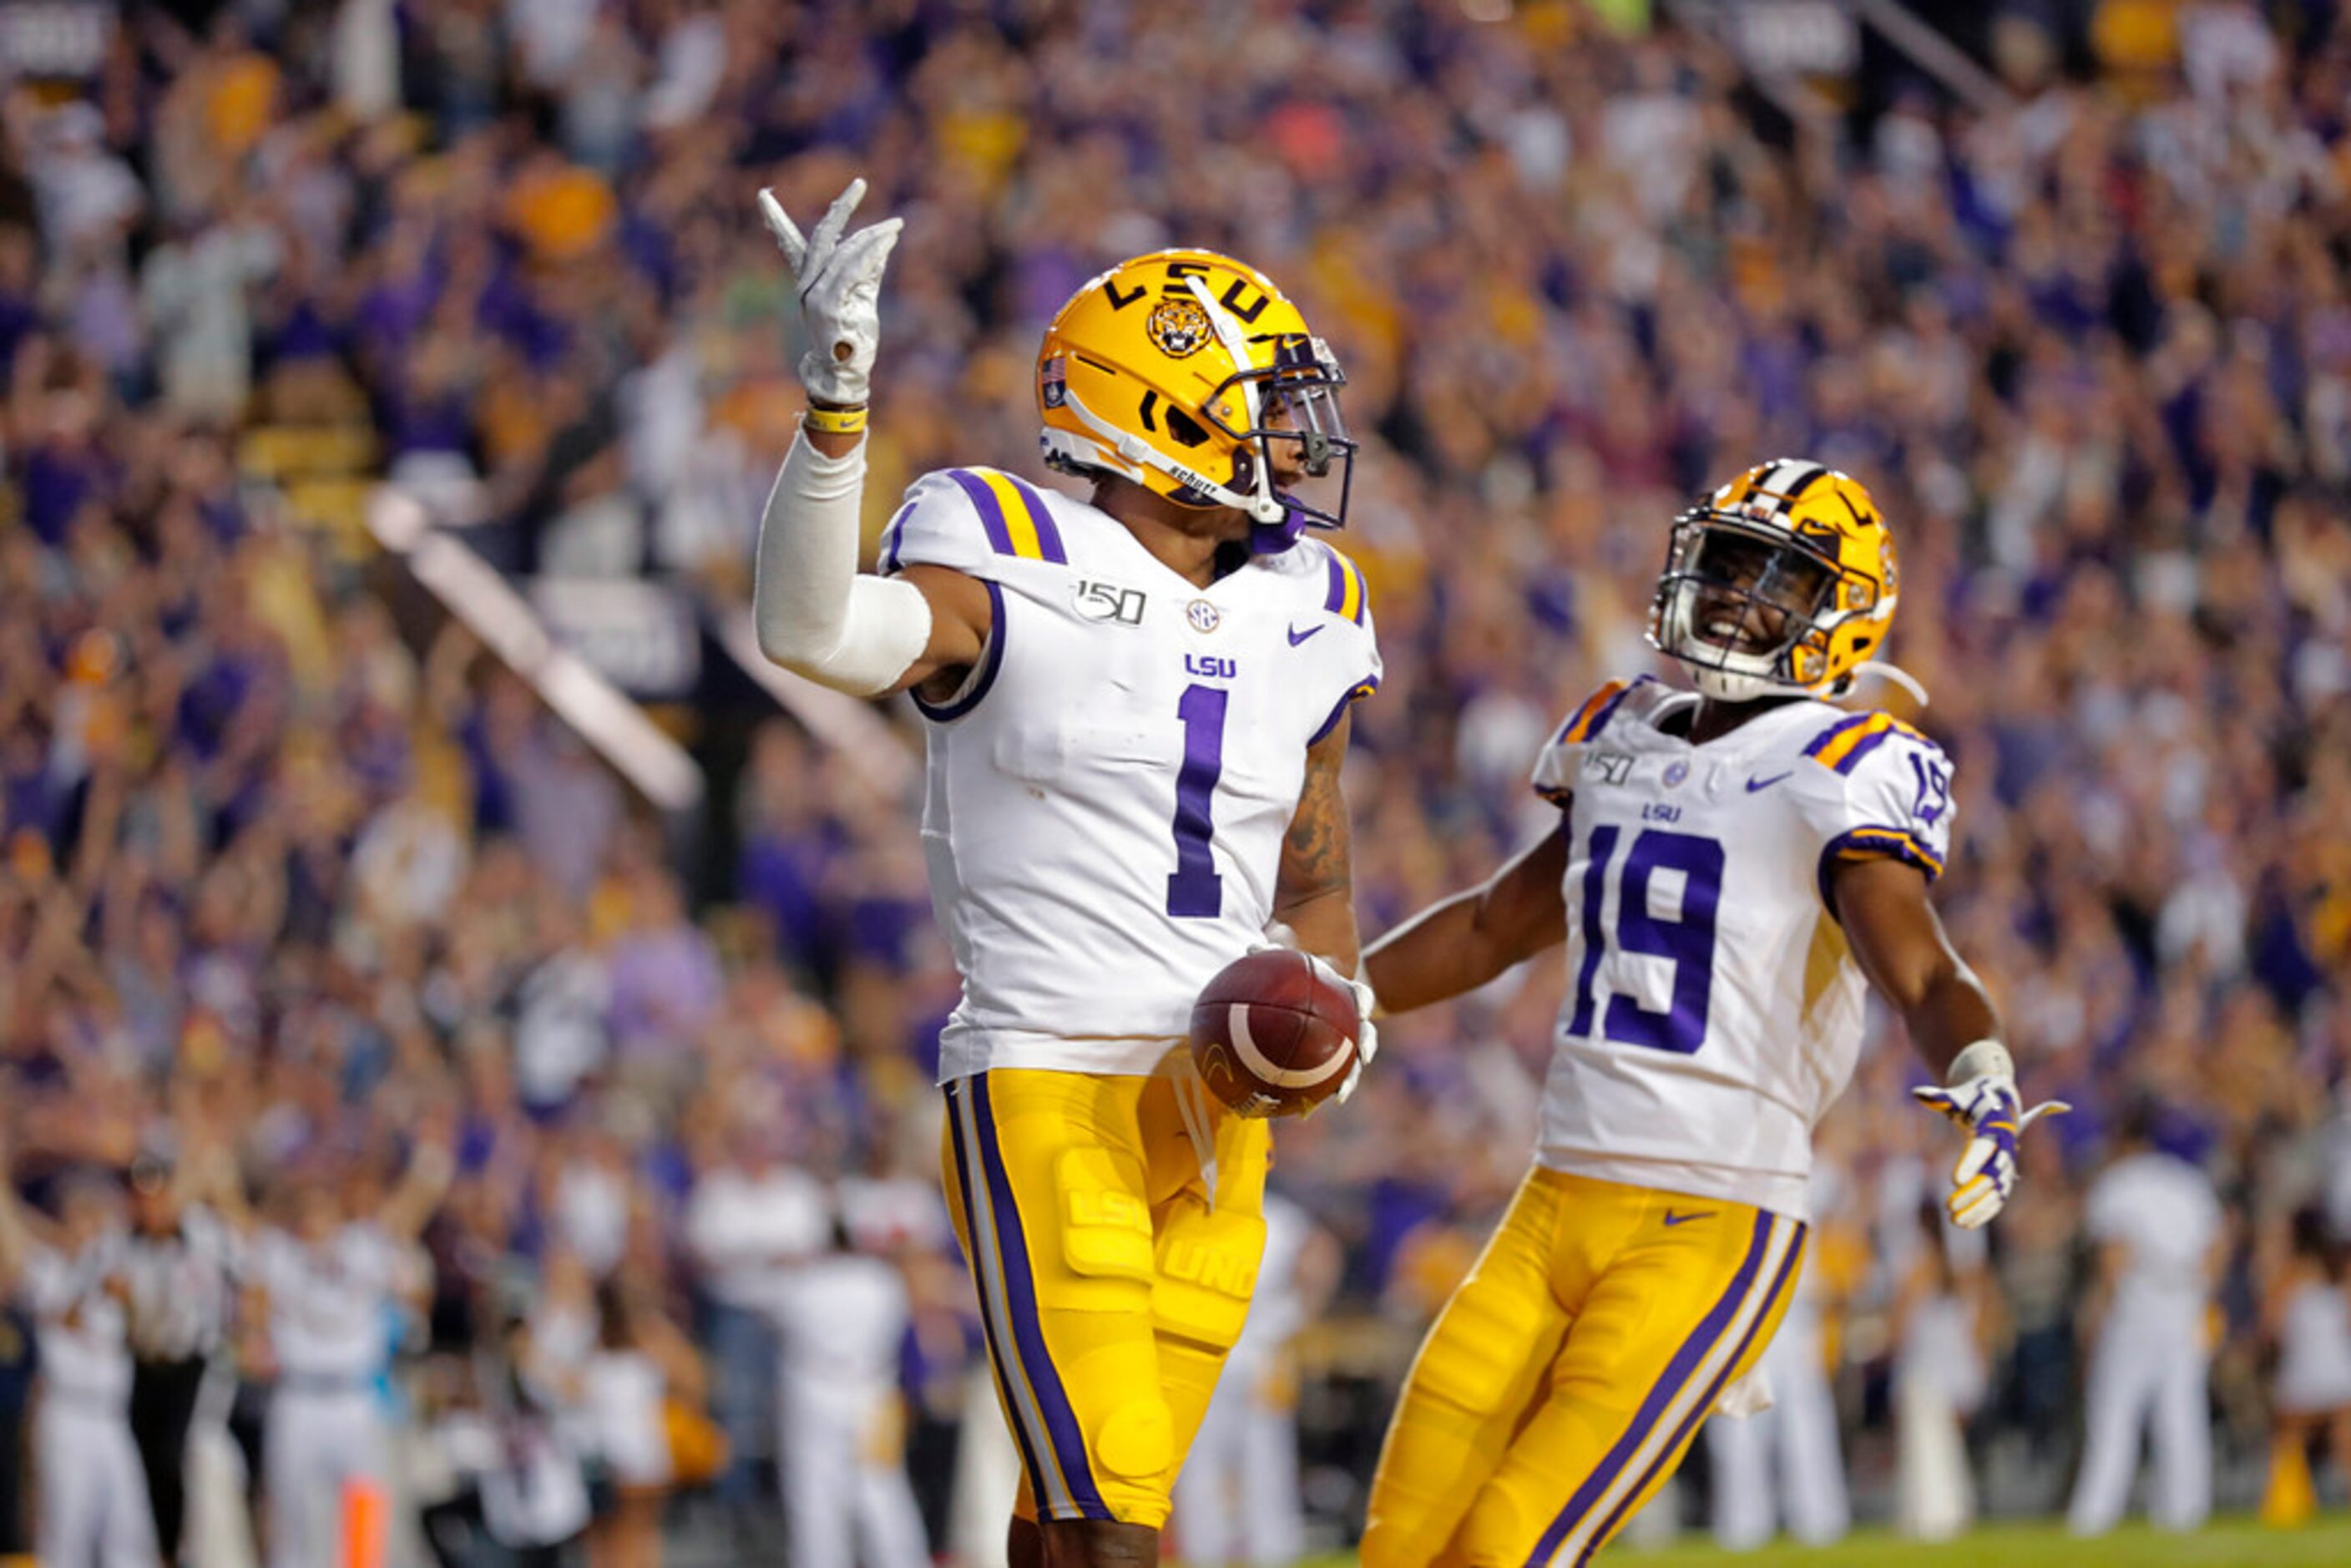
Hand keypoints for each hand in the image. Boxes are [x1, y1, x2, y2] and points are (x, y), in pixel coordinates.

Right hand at [756, 177, 901, 407]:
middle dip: (841, 208)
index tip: (764, 196)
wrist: (845, 374)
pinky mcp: (826, 306)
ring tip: (896, 225)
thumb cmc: (853, 339)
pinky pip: (850, 271)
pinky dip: (870, 254)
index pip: (789, 244)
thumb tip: (879, 241)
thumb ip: (866, 269)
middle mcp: (805, 285)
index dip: (776, 220)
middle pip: (821, 236)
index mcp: (807, 281)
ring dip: (872, 236)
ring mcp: (812, 295)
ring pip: (842, 252)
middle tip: (859, 183)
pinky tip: (887, 241)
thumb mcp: (861, 297)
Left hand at [1253, 930, 1378, 1107]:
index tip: (1362, 1010)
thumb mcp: (1285, 960)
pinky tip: (1302, 1112)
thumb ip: (1272, 953)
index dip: (1363, 1002)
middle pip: (1365, 1036)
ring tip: (1340, 1097)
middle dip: (1365, 1050)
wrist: (1305, 990)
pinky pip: (1325, 1079)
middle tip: (1363, 1059)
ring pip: (1351, 1064)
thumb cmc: (1294, 972)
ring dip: (1348, 1081)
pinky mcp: (1329, 1062)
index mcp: (1344, 995)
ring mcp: (1342, 1042)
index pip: (1361, 995)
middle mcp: (1349, 1020)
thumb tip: (1251, 947)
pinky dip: (1315, 1095)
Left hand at [1912, 1072, 2068, 1228]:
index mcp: (1994, 1126)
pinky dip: (1985, 1211)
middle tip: (1949, 1207)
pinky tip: (1966, 1223)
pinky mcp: (2004, 1175)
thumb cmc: (1973, 1099)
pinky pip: (1998, 1197)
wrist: (1998, 1102)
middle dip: (1972, 1193)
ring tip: (1956, 1221)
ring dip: (1978, 1208)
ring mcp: (2007, 1163)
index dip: (1970, 1164)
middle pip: (1991, 1175)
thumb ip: (1940, 1098)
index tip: (1954, 1182)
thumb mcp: (1958, 1097)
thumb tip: (1917, 1092)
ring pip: (1996, 1191)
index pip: (1982, 1148)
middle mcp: (2005, 1147)